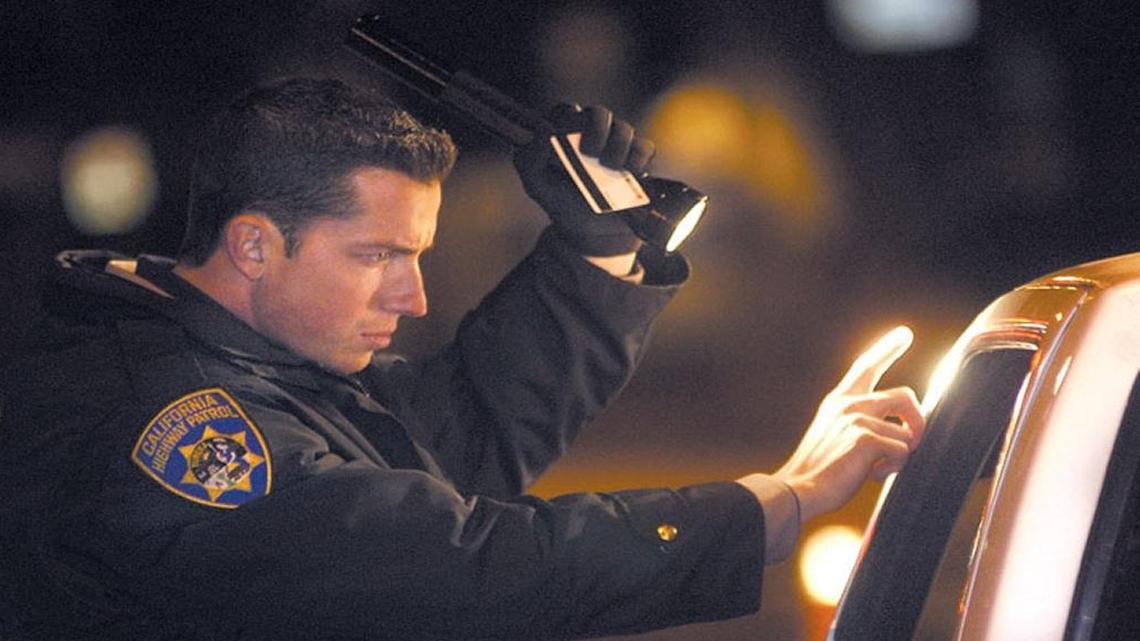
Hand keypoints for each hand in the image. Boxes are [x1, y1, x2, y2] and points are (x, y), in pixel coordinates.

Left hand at [513, 104, 654, 255]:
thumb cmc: (561, 203)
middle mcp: (593, 134)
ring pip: (624, 129)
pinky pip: (645, 147)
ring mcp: (618, 145)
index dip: (568, 119)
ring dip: (618, 147)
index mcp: (566, 133)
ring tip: (611, 169)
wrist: (591, 234)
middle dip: (596, 128)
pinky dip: (638, 158)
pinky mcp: (638, 160)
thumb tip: (543, 133)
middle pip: (599, 113)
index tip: (565, 136)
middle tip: (590, 152)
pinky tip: (630, 172)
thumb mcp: (536, 186)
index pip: (567, 111)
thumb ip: (528, 159)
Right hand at [743, 326, 925, 523]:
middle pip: (905, 395)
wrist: (798, 489)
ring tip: (878, 467)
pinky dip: (892, 468)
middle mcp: (848, 403)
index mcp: (838, 401)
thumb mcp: (834, 434)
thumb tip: (900, 429)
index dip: (887, 348)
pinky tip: (870, 475)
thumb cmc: (818, 470)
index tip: (904, 333)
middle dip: (918, 420)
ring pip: (907, 432)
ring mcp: (856, 418)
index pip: (866, 365)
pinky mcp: (865, 438)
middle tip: (914, 440)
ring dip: (900, 455)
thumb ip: (859, 422)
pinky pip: (902, 451)